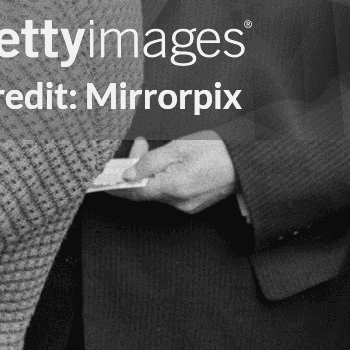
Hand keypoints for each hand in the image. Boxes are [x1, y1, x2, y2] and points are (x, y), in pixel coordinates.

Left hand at [120, 131, 237, 212]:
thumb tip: (128, 174)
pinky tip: (164, 162)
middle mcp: (180, 203)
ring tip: (150, 148)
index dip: (116, 186)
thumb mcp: (179, 147)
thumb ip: (150, 162)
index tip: (101, 181)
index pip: (135, 192)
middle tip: (140, 144)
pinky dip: (161, 178)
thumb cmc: (217, 150)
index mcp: (174, 188)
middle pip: (145, 189)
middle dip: (136, 168)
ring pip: (156, 190)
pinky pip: (169, 192)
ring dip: (148, 172)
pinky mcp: (193, 204)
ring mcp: (188, 206)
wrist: (248, 162)